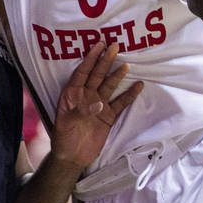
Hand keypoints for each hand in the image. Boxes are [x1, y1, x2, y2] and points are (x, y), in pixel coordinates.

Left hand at [51, 41, 142, 171]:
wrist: (72, 157)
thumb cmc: (63, 138)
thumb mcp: (66, 123)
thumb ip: (80, 112)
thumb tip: (99, 103)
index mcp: (72, 94)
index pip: (82, 72)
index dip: (90, 58)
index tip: (99, 45)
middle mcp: (86, 96)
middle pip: (97, 75)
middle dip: (105, 61)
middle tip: (115, 46)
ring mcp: (98, 105)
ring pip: (109, 86)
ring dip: (118, 75)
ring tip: (128, 64)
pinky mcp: (108, 116)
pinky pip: (120, 103)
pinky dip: (129, 95)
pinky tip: (138, 85)